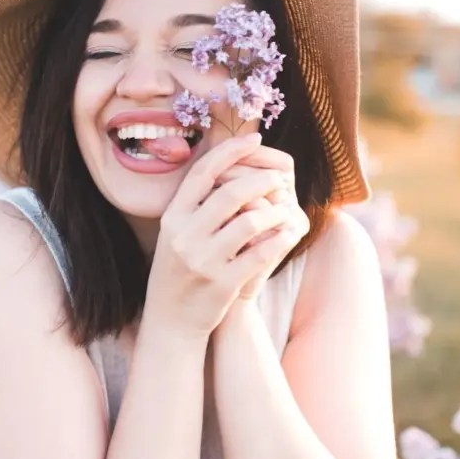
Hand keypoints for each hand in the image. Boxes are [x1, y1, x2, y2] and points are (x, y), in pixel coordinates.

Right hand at [143, 134, 293, 341]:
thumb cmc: (179, 269)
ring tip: (285, 208)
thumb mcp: (175, 233)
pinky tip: (289, 233)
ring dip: (276, 210)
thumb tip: (226, 162)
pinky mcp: (223, 282)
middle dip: (262, 179)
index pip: (203, 172)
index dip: (230, 150)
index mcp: (172, 217)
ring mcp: (203, 260)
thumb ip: (196, 204)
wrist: (170, 320)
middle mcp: (184, 236)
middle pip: (231, 192)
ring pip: (251, 221)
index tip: (254, 138)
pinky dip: (280, 239)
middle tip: (280, 177)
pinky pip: (262, 252)